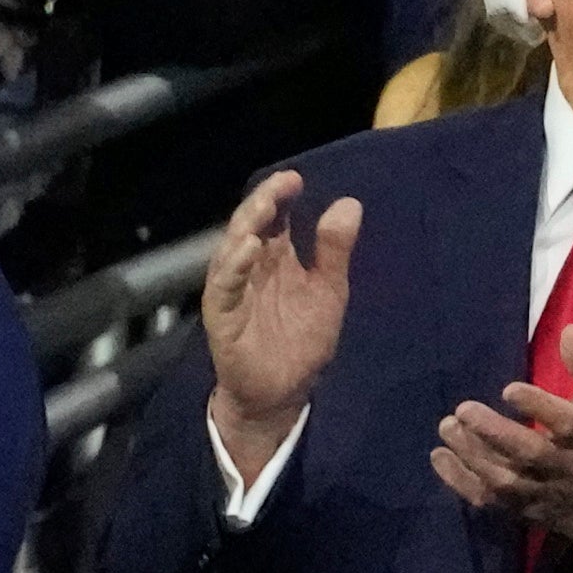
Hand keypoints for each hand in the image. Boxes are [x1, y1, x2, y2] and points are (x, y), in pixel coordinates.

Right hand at [199, 170, 362, 480]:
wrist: (284, 394)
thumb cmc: (302, 341)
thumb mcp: (329, 292)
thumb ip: (334, 251)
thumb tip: (350, 204)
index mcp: (275, 258)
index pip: (273, 216)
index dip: (279, 194)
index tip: (296, 179)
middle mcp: (250, 268)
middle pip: (249, 225)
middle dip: (262, 202)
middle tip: (281, 184)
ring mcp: (234, 291)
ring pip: (231, 250)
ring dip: (246, 227)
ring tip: (263, 207)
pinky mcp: (223, 317)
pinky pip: (224, 287)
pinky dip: (234, 267)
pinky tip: (248, 249)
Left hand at [434, 325, 572, 566]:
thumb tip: (568, 331)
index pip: (566, 424)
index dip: (537, 406)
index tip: (509, 390)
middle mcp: (566, 466)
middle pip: (530, 454)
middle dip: (494, 433)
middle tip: (463, 410)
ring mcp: (542, 491)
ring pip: (505, 479)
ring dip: (472, 454)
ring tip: (448, 427)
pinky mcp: (523, 509)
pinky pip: (489, 500)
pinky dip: (461, 482)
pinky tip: (440, 457)